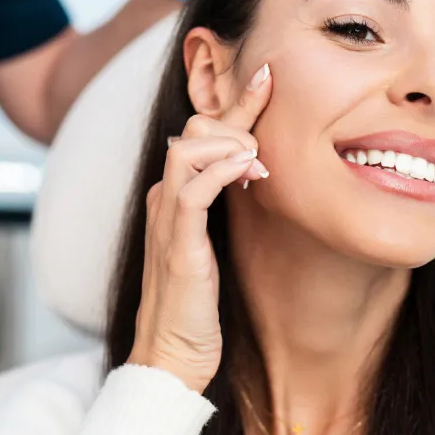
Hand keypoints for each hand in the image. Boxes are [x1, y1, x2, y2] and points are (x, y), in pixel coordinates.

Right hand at [128, 63, 272, 393]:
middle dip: (236, 113)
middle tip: (270, 104)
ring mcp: (166, 221)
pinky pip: (192, 191)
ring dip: (230, 141)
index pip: (201, 135)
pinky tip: (248, 168)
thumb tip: (257, 176)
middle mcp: (165, 200)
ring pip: (187, 150)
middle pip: (193, 130)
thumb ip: (226, 212)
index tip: (266, 77)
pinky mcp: (177, 246)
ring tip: (260, 156)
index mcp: (174, 198)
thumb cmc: (197, 309)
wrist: (171, 358)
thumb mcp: (215, 249)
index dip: (234, 103)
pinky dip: (220, 171)